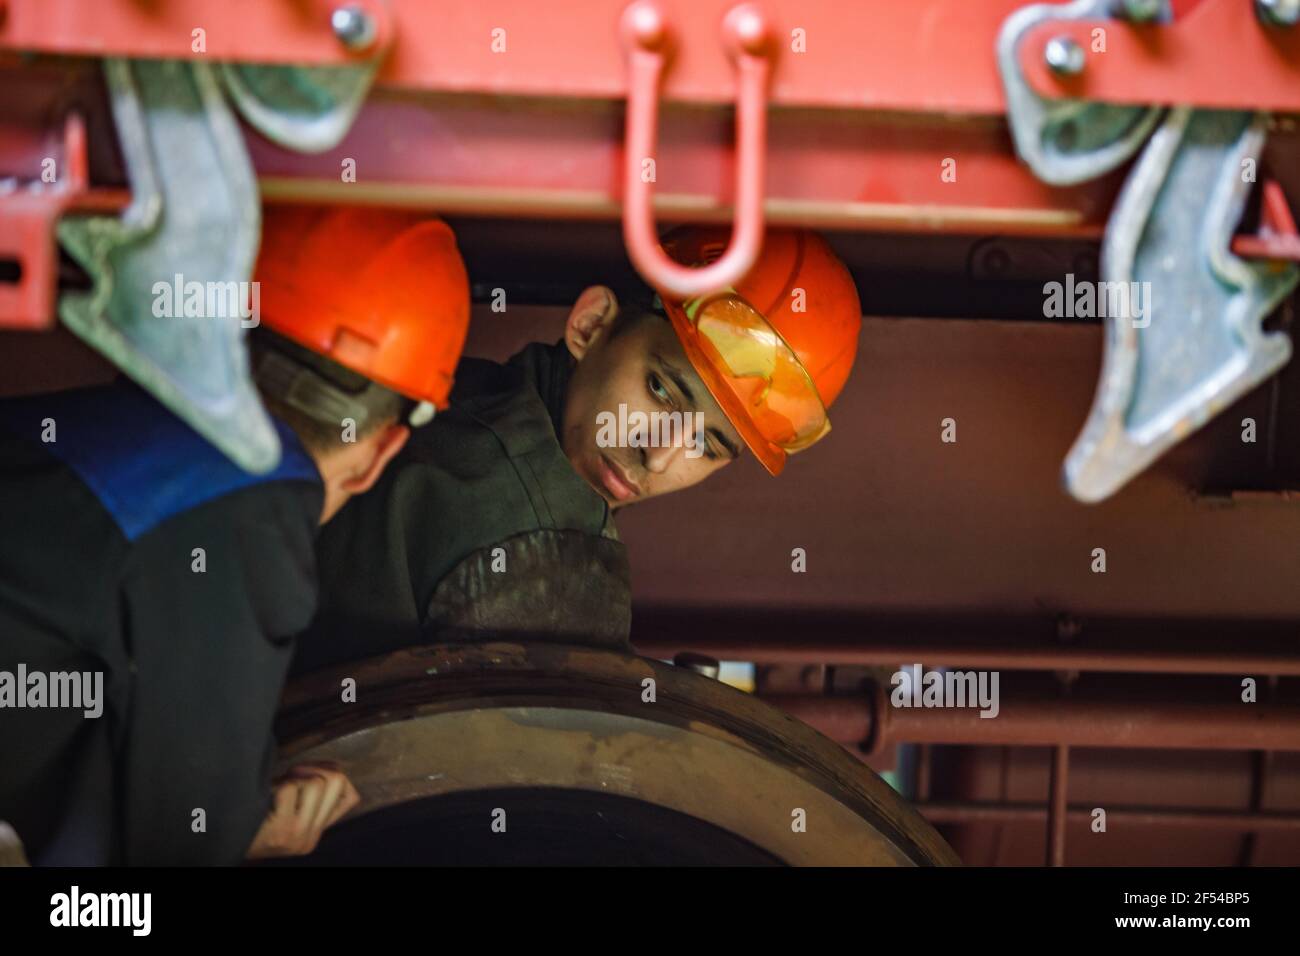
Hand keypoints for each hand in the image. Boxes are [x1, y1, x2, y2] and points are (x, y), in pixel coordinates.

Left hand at [245, 763, 360, 858]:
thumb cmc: (249, 818)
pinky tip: (265, 796)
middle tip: (292, 774)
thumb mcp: (287, 813)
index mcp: (315, 834)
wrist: (218, 839)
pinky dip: (277, 785)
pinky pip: (290, 789)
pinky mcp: (283, 829)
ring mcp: (298, 835)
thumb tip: (333, 765)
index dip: (335, 773)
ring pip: (317, 784)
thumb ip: (308, 798)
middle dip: (314, 768)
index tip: (313, 769)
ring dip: (295, 777)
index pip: (350, 797)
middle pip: (338, 782)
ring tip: (277, 787)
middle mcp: (311, 838)